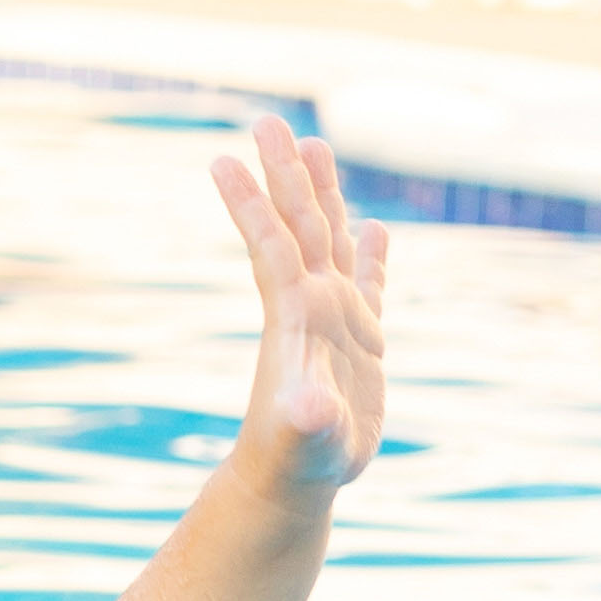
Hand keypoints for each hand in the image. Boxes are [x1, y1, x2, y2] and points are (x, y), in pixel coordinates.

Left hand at [213, 115, 389, 498]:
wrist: (295, 480)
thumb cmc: (296, 461)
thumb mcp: (304, 441)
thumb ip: (307, 421)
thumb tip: (310, 409)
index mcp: (294, 317)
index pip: (272, 246)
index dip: (251, 205)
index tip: (222, 160)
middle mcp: (311, 307)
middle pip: (299, 225)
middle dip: (284, 174)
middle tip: (266, 120)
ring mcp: (336, 321)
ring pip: (330, 241)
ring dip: (323, 195)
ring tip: (314, 144)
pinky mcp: (361, 343)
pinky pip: (369, 285)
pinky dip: (374, 256)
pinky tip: (377, 228)